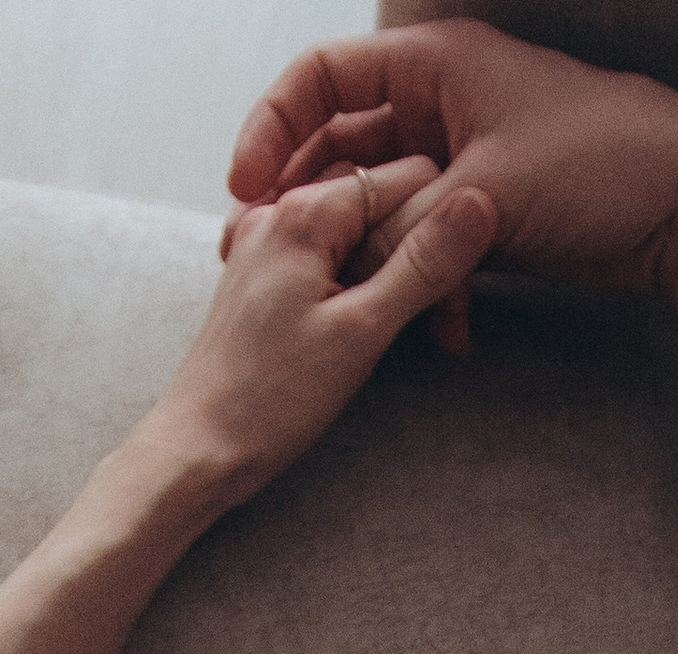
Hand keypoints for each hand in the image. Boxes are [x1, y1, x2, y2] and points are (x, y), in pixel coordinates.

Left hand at [147, 154, 498, 512]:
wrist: (196, 449)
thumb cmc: (269, 401)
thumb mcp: (361, 332)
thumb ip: (422, 264)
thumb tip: (481, 202)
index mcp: (305, 210)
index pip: (410, 179)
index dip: (445, 236)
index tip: (451, 306)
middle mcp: (280, 209)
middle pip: (383, 204)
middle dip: (419, 261)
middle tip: (441, 334)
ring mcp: (267, 240)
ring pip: (358, 234)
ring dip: (392, 280)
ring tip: (396, 340)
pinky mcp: (264, 274)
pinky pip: (328, 258)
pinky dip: (357, 288)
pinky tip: (359, 331)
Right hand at [230, 24, 677, 341]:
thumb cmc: (599, 166)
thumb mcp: (481, 197)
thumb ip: (399, 224)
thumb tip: (344, 258)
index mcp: (432, 63)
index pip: (319, 79)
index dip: (270, 131)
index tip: (245, 193)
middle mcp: (439, 102)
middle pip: (339, 150)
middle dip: (313, 214)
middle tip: (279, 268)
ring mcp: (461, 159)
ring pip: (381, 210)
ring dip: (372, 265)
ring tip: (359, 314)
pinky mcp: (484, 214)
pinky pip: (426, 248)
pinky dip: (425, 288)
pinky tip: (440, 334)